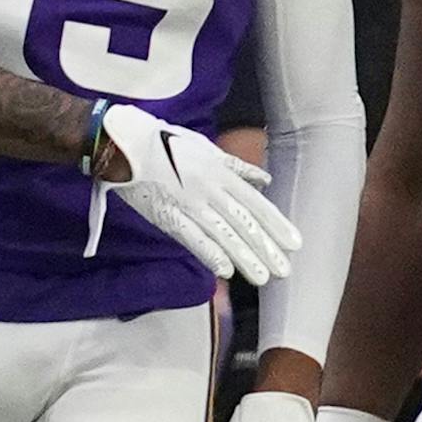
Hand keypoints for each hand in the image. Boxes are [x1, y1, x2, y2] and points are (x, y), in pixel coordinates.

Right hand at [86, 103, 300, 284]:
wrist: (128, 144)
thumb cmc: (169, 143)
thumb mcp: (209, 150)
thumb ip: (238, 168)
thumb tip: (264, 180)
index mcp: (222, 173)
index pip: (256, 204)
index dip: (276, 225)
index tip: (294, 243)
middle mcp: (211, 190)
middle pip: (244, 223)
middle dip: (265, 248)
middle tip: (284, 270)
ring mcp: (190, 204)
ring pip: (223, 234)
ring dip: (244, 258)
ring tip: (262, 278)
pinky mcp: (167, 216)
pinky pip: (191, 238)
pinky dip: (210, 254)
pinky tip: (226, 271)